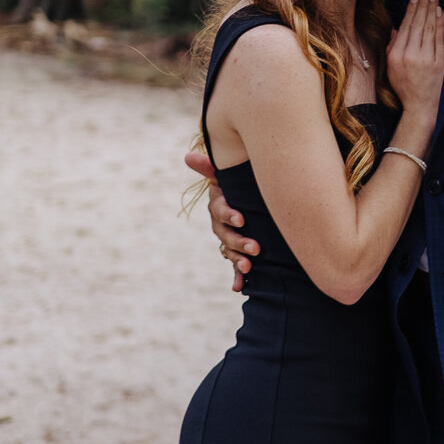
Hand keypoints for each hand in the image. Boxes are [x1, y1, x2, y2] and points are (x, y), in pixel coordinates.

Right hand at [184, 148, 258, 292]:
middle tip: (256, 247)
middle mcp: (222, 226)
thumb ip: (210, 168)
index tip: (241, 219)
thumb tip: (187, 156)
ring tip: (248, 266)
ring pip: (230, 252)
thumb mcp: (226, 176)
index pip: (221, 211)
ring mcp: (229, 240)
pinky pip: (235, 267)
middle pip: (226, 236)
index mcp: (219, 207)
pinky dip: (237, 278)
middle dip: (240, 242)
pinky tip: (239, 287)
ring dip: (238, 260)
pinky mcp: (238, 252)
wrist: (249, 203)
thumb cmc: (237, 186)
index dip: (229, 215)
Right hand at [387, 0, 443, 118]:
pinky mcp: (440, 62)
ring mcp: (427, 59)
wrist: (421, 106)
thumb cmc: (405, 87)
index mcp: (397, 55)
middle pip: (418, 23)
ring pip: (429, 27)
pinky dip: (440, 23)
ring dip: (432, 9)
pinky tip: (440, 12)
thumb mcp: (391, 68)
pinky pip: (440, 38)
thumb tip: (397, 27)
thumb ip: (392, 46)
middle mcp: (411, 55)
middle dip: (424, 3)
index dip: (412, 8)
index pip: (406, 25)